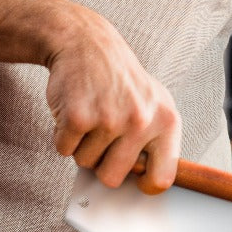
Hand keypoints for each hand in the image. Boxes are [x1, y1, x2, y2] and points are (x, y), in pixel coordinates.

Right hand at [44, 6, 180, 190]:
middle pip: (113, 178)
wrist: (88, 44)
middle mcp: (141, 121)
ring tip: (92, 114)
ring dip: (82, 145)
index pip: (163, 178)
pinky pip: (64, 150)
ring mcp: (109, 120)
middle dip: (102, 162)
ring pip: (86, 164)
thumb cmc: (121, 81)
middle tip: (104, 133)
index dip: (145, 186)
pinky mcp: (78, 118)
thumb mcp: (153, 103)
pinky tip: (75, 110)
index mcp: (167, 121)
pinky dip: (64, 136)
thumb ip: (154, 141)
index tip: (137, 182)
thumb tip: (147, 186)